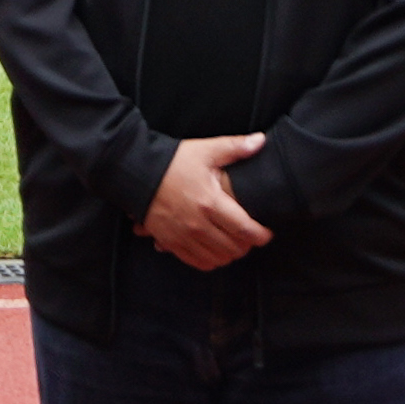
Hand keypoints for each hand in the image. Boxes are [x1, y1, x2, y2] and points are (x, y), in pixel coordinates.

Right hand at [142, 133, 270, 268]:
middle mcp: (198, 224)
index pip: (245, 229)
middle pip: (233, 248)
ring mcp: (183, 236)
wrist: (137, 172)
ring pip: (217, 259)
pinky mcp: (170, 242)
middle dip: (247, 245)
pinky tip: (214, 251)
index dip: (261, 235)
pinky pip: (197, 262)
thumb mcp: (205, 150)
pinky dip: (210, 261)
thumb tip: (261, 141)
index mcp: (210, 202)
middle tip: (250, 237)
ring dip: (230, 254)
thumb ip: (235, 147)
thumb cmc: (173, 161)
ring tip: (234, 244)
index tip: (267, 234)